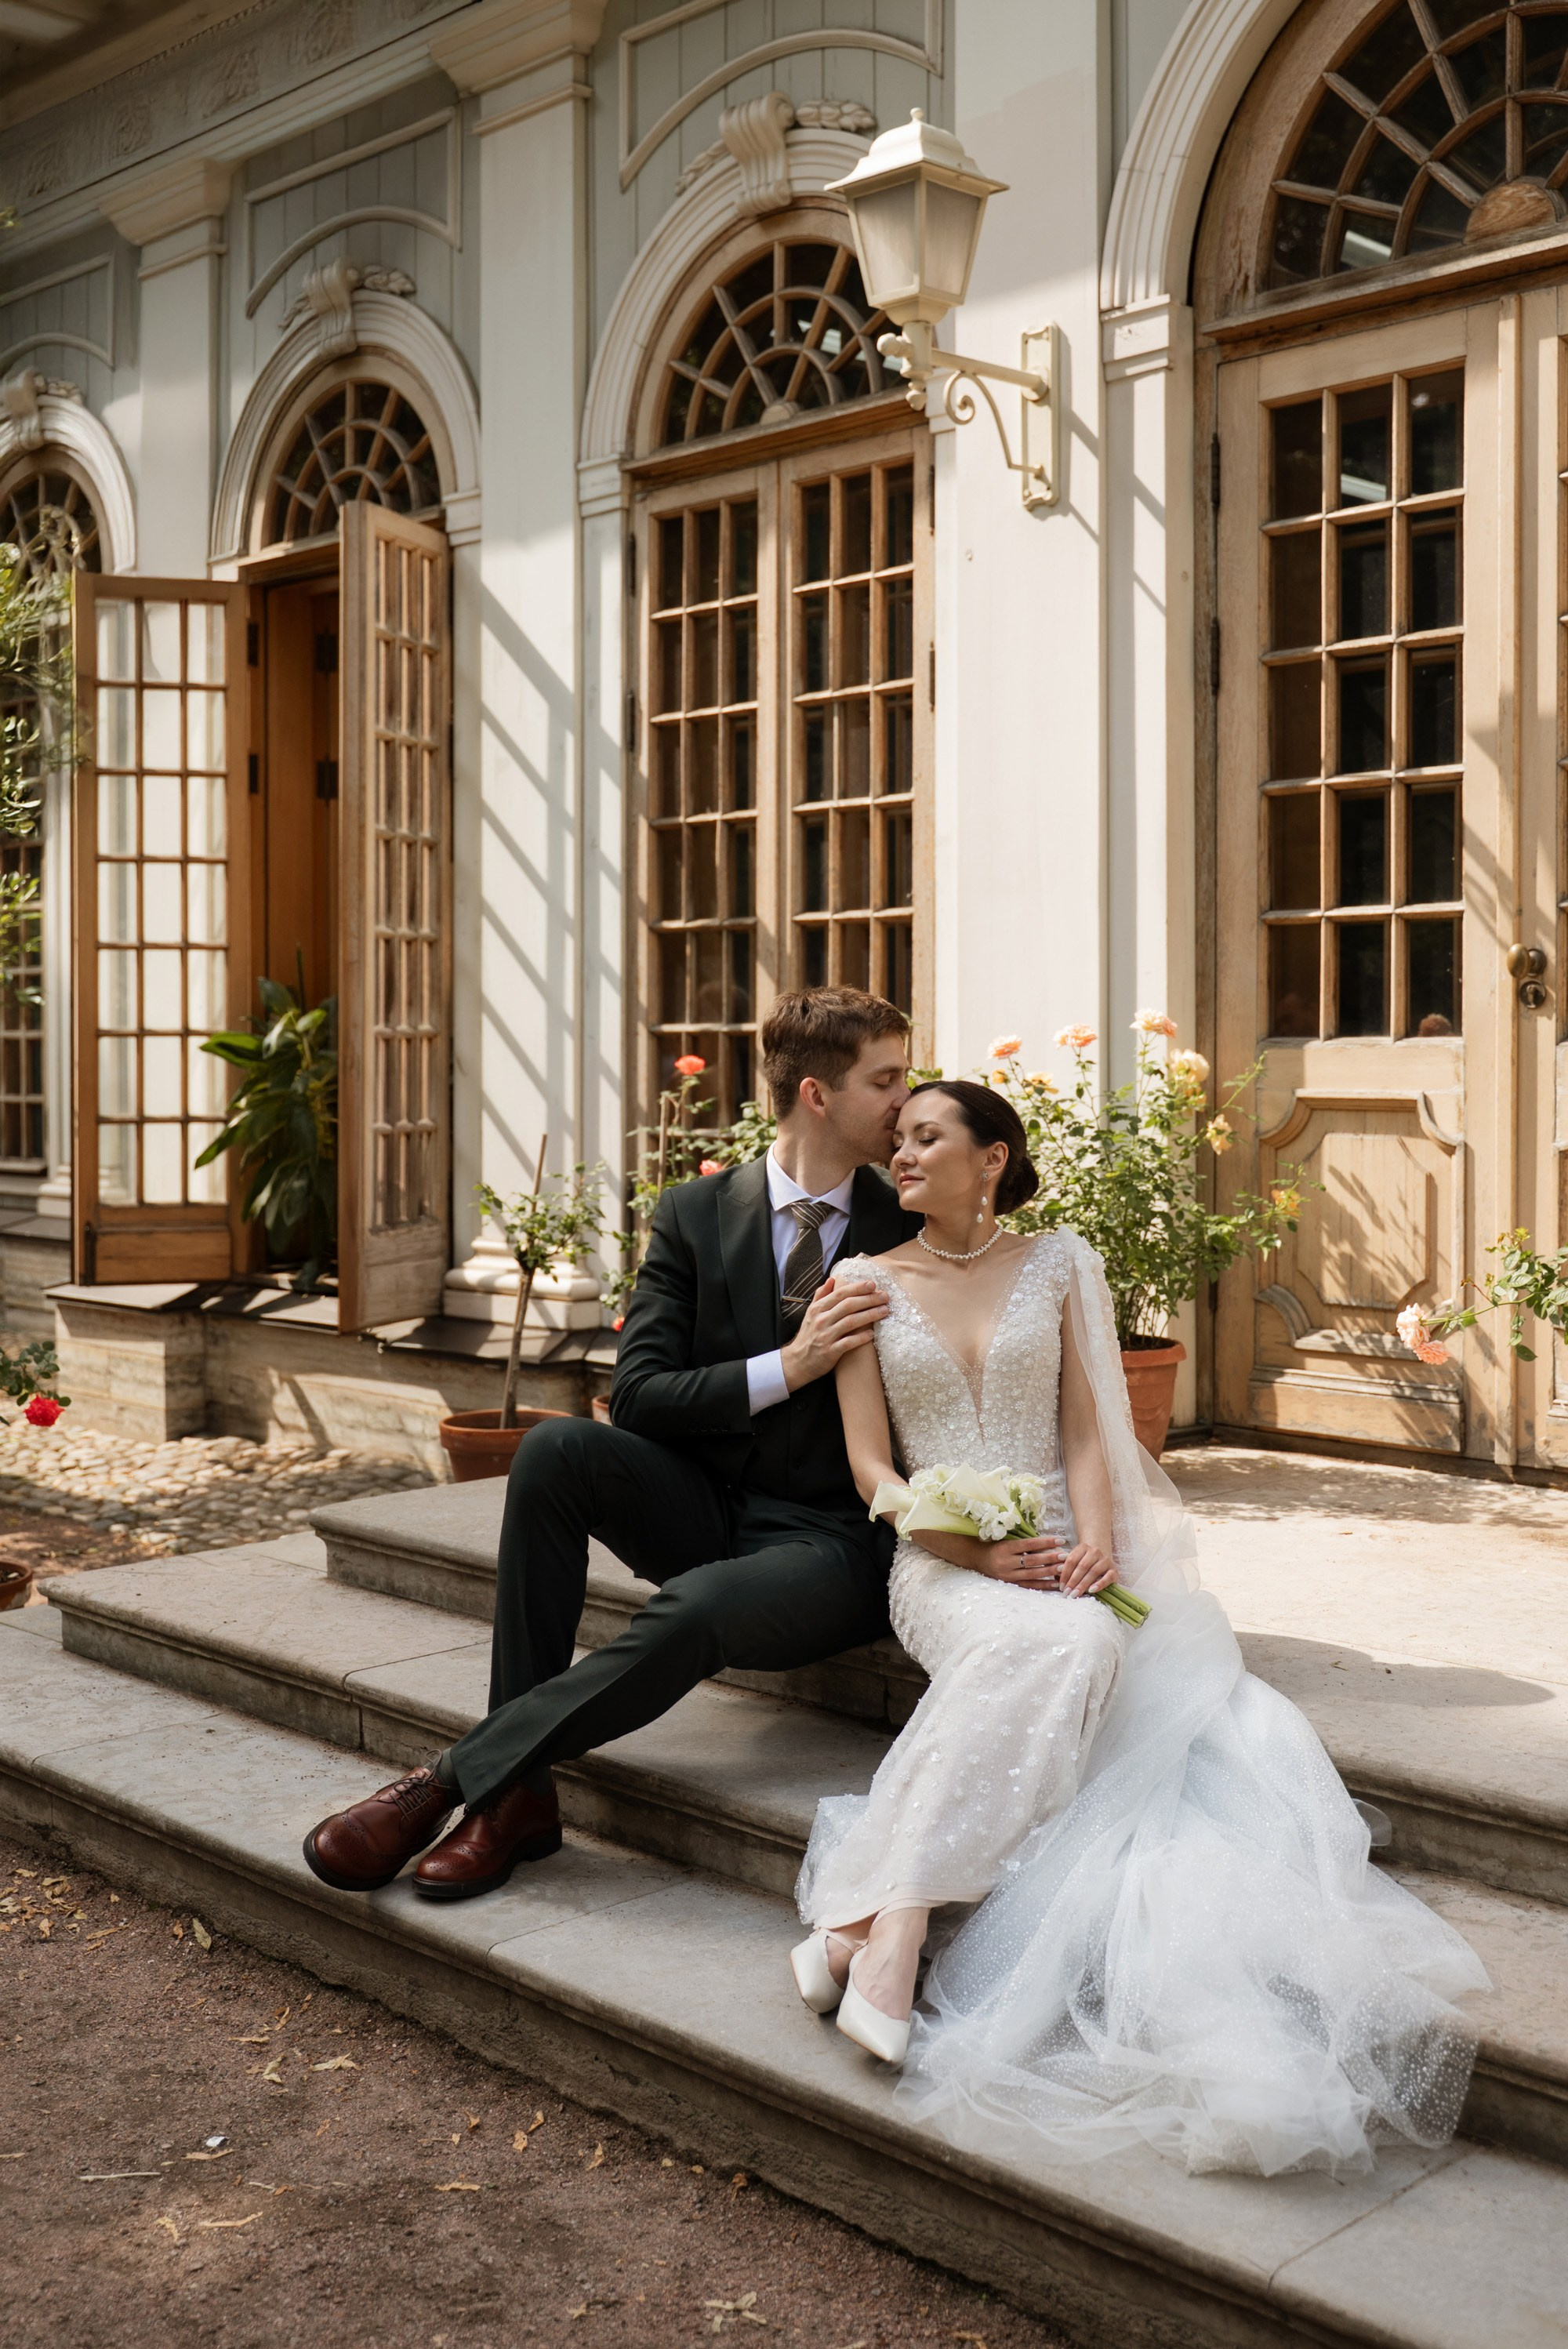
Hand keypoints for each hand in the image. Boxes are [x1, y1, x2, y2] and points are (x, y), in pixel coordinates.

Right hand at [781, 1277, 888, 1390]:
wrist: (798, 1362)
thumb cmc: (808, 1336)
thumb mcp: (810, 1313)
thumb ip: (821, 1295)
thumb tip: (832, 1279)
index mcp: (818, 1309)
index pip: (840, 1294)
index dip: (857, 1288)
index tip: (873, 1284)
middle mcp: (821, 1320)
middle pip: (848, 1305)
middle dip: (869, 1299)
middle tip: (885, 1297)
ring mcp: (825, 1336)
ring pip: (851, 1322)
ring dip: (870, 1315)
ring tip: (885, 1311)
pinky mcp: (830, 1352)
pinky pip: (848, 1343)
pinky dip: (861, 1337)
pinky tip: (872, 1334)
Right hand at [911, 1529, 1066, 1587]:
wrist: (976, 1559)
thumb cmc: (995, 1545)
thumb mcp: (1006, 1539)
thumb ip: (1023, 1540)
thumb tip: (1047, 1540)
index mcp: (1005, 1547)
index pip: (1029, 1544)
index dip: (1045, 1542)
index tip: (1061, 1540)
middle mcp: (1006, 1562)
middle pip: (1032, 1560)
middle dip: (1051, 1558)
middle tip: (1066, 1556)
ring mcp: (1008, 1575)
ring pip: (1032, 1574)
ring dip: (1050, 1572)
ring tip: (1064, 1569)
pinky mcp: (1010, 1584)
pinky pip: (1029, 1586)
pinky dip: (1043, 1585)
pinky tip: (1056, 1584)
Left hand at [1057, 1541, 1116, 1596]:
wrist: (1102, 1556)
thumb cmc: (1083, 1562)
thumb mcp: (1073, 1560)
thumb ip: (1063, 1567)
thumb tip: (1055, 1576)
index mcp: (1082, 1547)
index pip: (1071, 1560)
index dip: (1065, 1574)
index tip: (1061, 1586)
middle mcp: (1095, 1551)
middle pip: (1082, 1566)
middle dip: (1073, 1581)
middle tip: (1067, 1593)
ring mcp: (1105, 1560)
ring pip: (1093, 1571)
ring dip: (1083, 1584)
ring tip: (1075, 1594)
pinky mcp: (1114, 1570)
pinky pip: (1108, 1577)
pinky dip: (1100, 1584)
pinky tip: (1091, 1590)